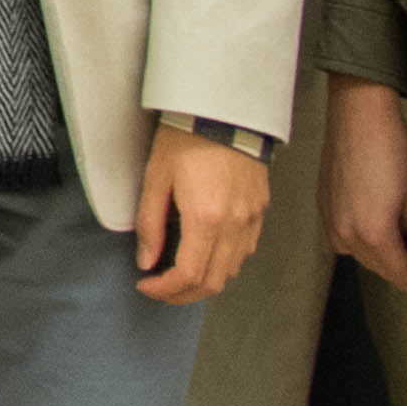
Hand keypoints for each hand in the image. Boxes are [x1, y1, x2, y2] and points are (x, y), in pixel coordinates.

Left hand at [134, 128, 271, 303]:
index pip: (188, 275)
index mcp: (206, 218)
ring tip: (180, 275)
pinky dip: (225, 263)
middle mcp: (234, 224)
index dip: (164, 290)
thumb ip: (149, 224)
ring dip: (205, 281)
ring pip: (232, 270)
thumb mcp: (156, 177)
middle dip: (182, 294)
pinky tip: (206, 254)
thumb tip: (146, 260)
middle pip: (212, 282)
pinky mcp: (260, 209)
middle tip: (160, 288)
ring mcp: (251, 218)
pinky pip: (245, 250)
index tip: (146, 286)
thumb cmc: (187, 137)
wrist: (225, 110)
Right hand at [323, 77, 406, 291]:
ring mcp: (330, 220)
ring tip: (389, 215)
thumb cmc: (391, 149)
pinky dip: (358, 230)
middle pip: (379, 269)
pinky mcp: (322, 205)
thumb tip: (402, 237)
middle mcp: (346, 233)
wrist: (359, 116)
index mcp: (374, 234)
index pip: (402, 277)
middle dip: (400, 254)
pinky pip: (342, 234)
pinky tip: (369, 205)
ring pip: (358, 254)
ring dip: (377, 245)